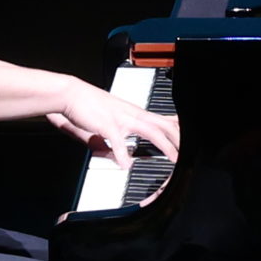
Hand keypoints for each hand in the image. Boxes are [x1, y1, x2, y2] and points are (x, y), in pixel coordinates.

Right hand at [49, 81, 178, 167]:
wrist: (70, 94)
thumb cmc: (87, 107)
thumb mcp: (108, 128)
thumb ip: (117, 146)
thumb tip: (123, 160)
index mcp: (134, 113)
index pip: (163, 120)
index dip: (178, 129)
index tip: (189, 139)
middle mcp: (132, 114)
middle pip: (164, 125)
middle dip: (179, 139)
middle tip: (190, 154)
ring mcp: (122, 118)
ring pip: (151, 131)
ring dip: (165, 145)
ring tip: (173, 159)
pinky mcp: (107, 124)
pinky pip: (119, 141)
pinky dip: (124, 155)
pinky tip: (126, 166)